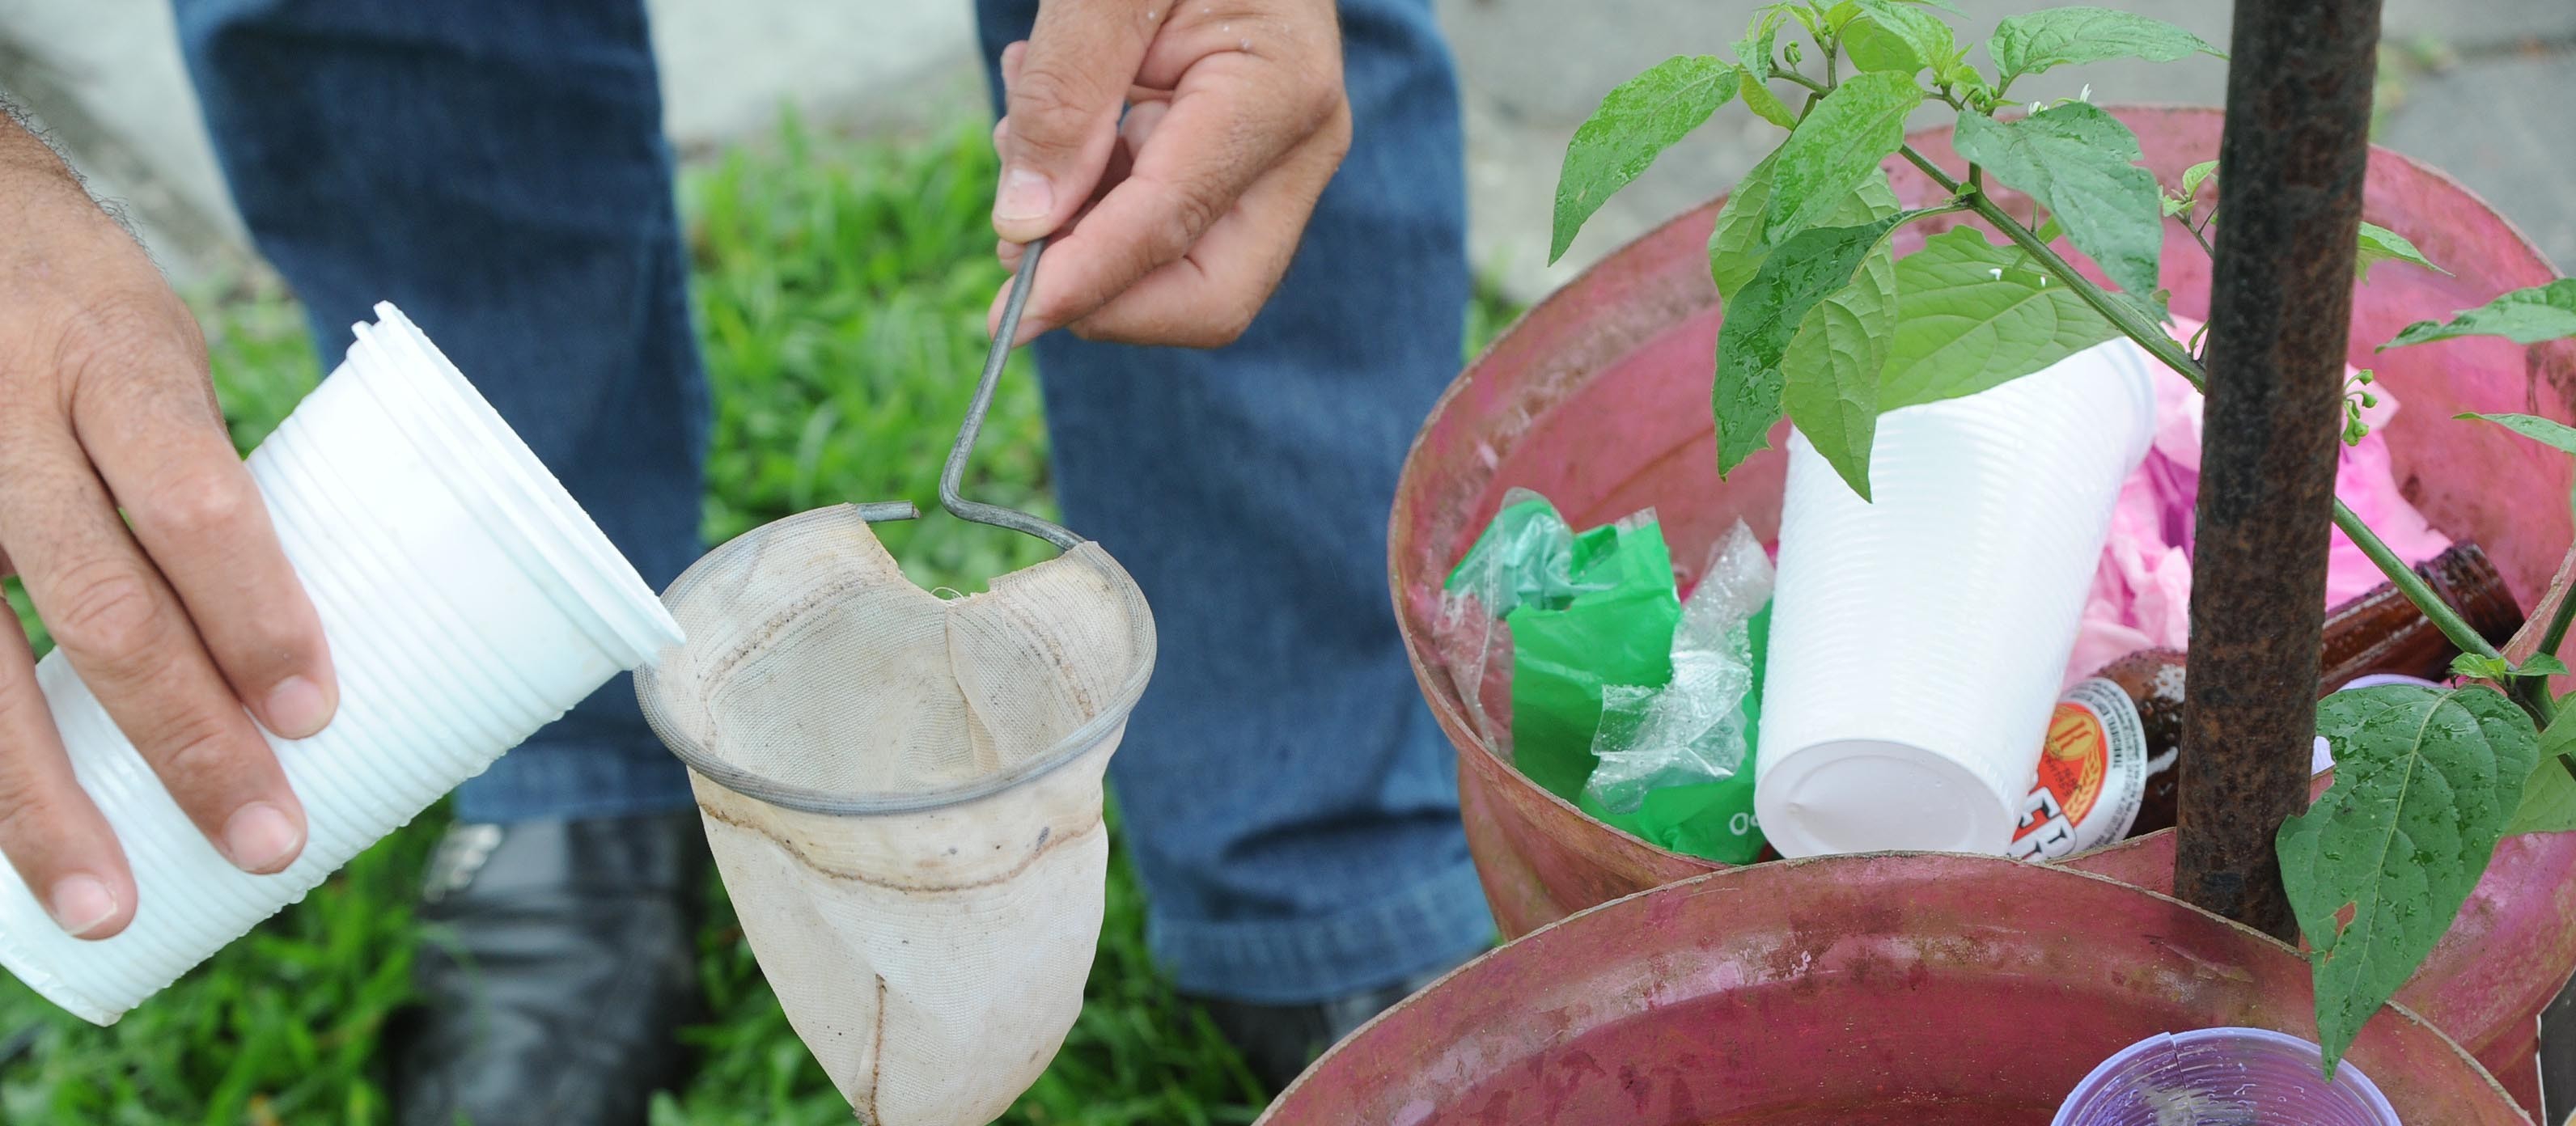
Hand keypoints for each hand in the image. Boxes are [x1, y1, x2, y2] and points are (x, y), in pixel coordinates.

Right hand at [0, 117, 335, 939]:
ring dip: (39, 802)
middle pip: (98, 607)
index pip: (192, 501)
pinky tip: (1, 841)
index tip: (312, 713)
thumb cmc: (74, 304)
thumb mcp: (156, 349)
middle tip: (261, 840)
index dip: (253, 614)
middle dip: (184, 740)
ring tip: (103, 901)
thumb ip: (195, 475)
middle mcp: (3, 419)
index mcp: (110, 361)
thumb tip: (281, 637)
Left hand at [987, 0, 1352, 347]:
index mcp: (1279, 92)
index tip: (1007, 314)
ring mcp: (1274, 160)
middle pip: (1206, 294)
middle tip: (1013, 232)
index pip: (1174, 228)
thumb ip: (1068, 92)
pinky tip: (1062, 110)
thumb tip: (1027, 223)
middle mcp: (1297, 145)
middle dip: (1099, 285)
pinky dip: (1091, 193)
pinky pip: (1160, 221)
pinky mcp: (1240, 161)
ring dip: (1081, 225)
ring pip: (1175, 266)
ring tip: (1031, 108)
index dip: (1086, 281)